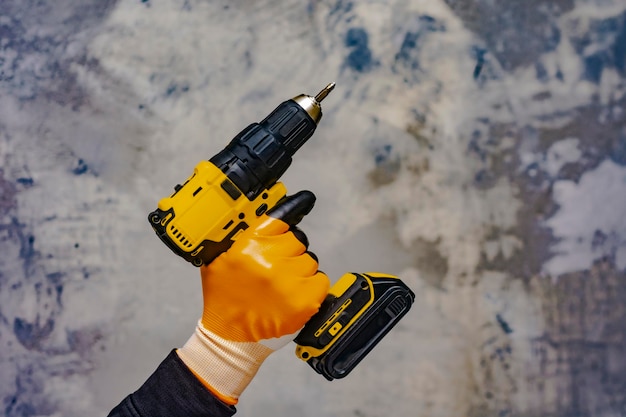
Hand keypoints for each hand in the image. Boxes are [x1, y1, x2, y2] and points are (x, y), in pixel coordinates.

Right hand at [177, 191, 329, 404]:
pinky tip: (295, 295)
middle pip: (298, 241)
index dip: (289, 218)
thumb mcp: (218, 260)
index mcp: (248, 246)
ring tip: (282, 285)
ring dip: (300, 271)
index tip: (304, 202)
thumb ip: (239, 237)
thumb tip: (267, 216)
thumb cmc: (224, 298)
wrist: (231, 337)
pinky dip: (312, 287)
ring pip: (310, 261)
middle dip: (289, 253)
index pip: (280, 219)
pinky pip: (320, 280)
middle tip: (276, 269)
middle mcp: (270, 260)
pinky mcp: (305, 300)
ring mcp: (289, 281)